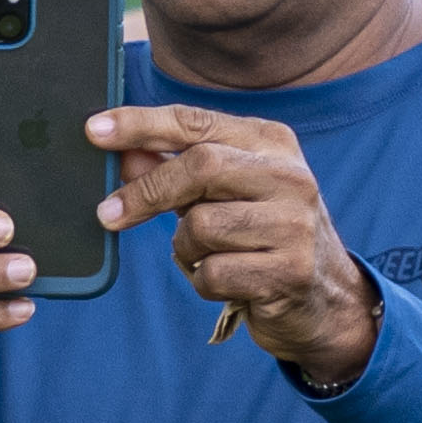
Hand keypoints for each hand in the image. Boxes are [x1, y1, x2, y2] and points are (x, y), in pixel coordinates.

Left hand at [90, 105, 379, 386]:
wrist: (327, 301)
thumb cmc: (262, 237)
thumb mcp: (223, 196)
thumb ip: (175, 172)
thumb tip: (123, 156)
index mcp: (272, 143)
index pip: (196, 122)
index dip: (140, 124)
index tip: (94, 131)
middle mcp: (290, 176)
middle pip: (199, 166)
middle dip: (147, 193)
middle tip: (108, 214)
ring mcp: (294, 224)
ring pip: (200, 226)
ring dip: (185, 248)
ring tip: (208, 256)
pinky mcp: (289, 272)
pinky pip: (212, 273)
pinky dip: (203, 281)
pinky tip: (229, 282)